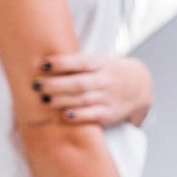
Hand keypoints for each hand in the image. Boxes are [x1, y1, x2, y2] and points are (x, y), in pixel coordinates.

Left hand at [33, 54, 152, 126]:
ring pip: (83, 99)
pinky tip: (65, 115)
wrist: (140, 87)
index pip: (80, 62)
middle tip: (36, 85)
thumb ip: (76, 63)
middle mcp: (105, 80)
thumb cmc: (109, 72)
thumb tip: (44, 60)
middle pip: (78, 83)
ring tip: (43, 100)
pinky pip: (93, 115)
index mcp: (101, 64)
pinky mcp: (110, 113)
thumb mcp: (99, 61)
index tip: (42, 64)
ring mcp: (108, 97)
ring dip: (61, 100)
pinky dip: (79, 116)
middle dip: (55, 84)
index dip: (61, 63)